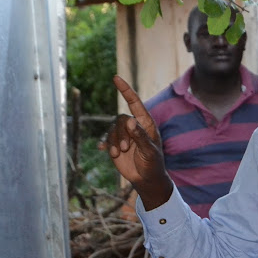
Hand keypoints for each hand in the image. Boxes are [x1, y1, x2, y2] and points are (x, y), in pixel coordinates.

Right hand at [99, 76, 172, 208]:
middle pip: (120, 119)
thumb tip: (130, 120)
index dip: (125, 90)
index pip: (134, 103)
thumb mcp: (149, 151)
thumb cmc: (153, 164)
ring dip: (114, 141)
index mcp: (146, 123)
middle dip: (120, 133)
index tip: (116, 78)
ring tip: (119, 154)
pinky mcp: (116, 144)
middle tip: (126, 149)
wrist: (146, 178)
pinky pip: (106, 139)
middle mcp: (134, 126)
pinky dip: (105, 144)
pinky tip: (104, 150)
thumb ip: (140, 136)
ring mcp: (124, 135)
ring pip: (112, 129)